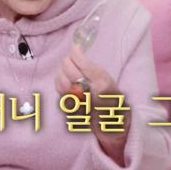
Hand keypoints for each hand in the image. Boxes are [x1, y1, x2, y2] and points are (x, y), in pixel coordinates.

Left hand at [55, 45, 128, 164]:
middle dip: (67, 60)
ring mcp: (78, 101)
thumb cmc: (110, 96)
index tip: (75, 48)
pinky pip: (59, 90)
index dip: (76, 53)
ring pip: (61, 79)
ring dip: (62, 71)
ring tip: (67, 68)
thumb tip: (75, 50)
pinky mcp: (70, 108)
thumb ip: (91, 67)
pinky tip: (65, 79)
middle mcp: (90, 93)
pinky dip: (59, 81)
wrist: (111, 122)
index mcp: (102, 84)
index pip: (83, 64)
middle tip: (70, 57)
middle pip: (70, 70)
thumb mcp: (107, 79)